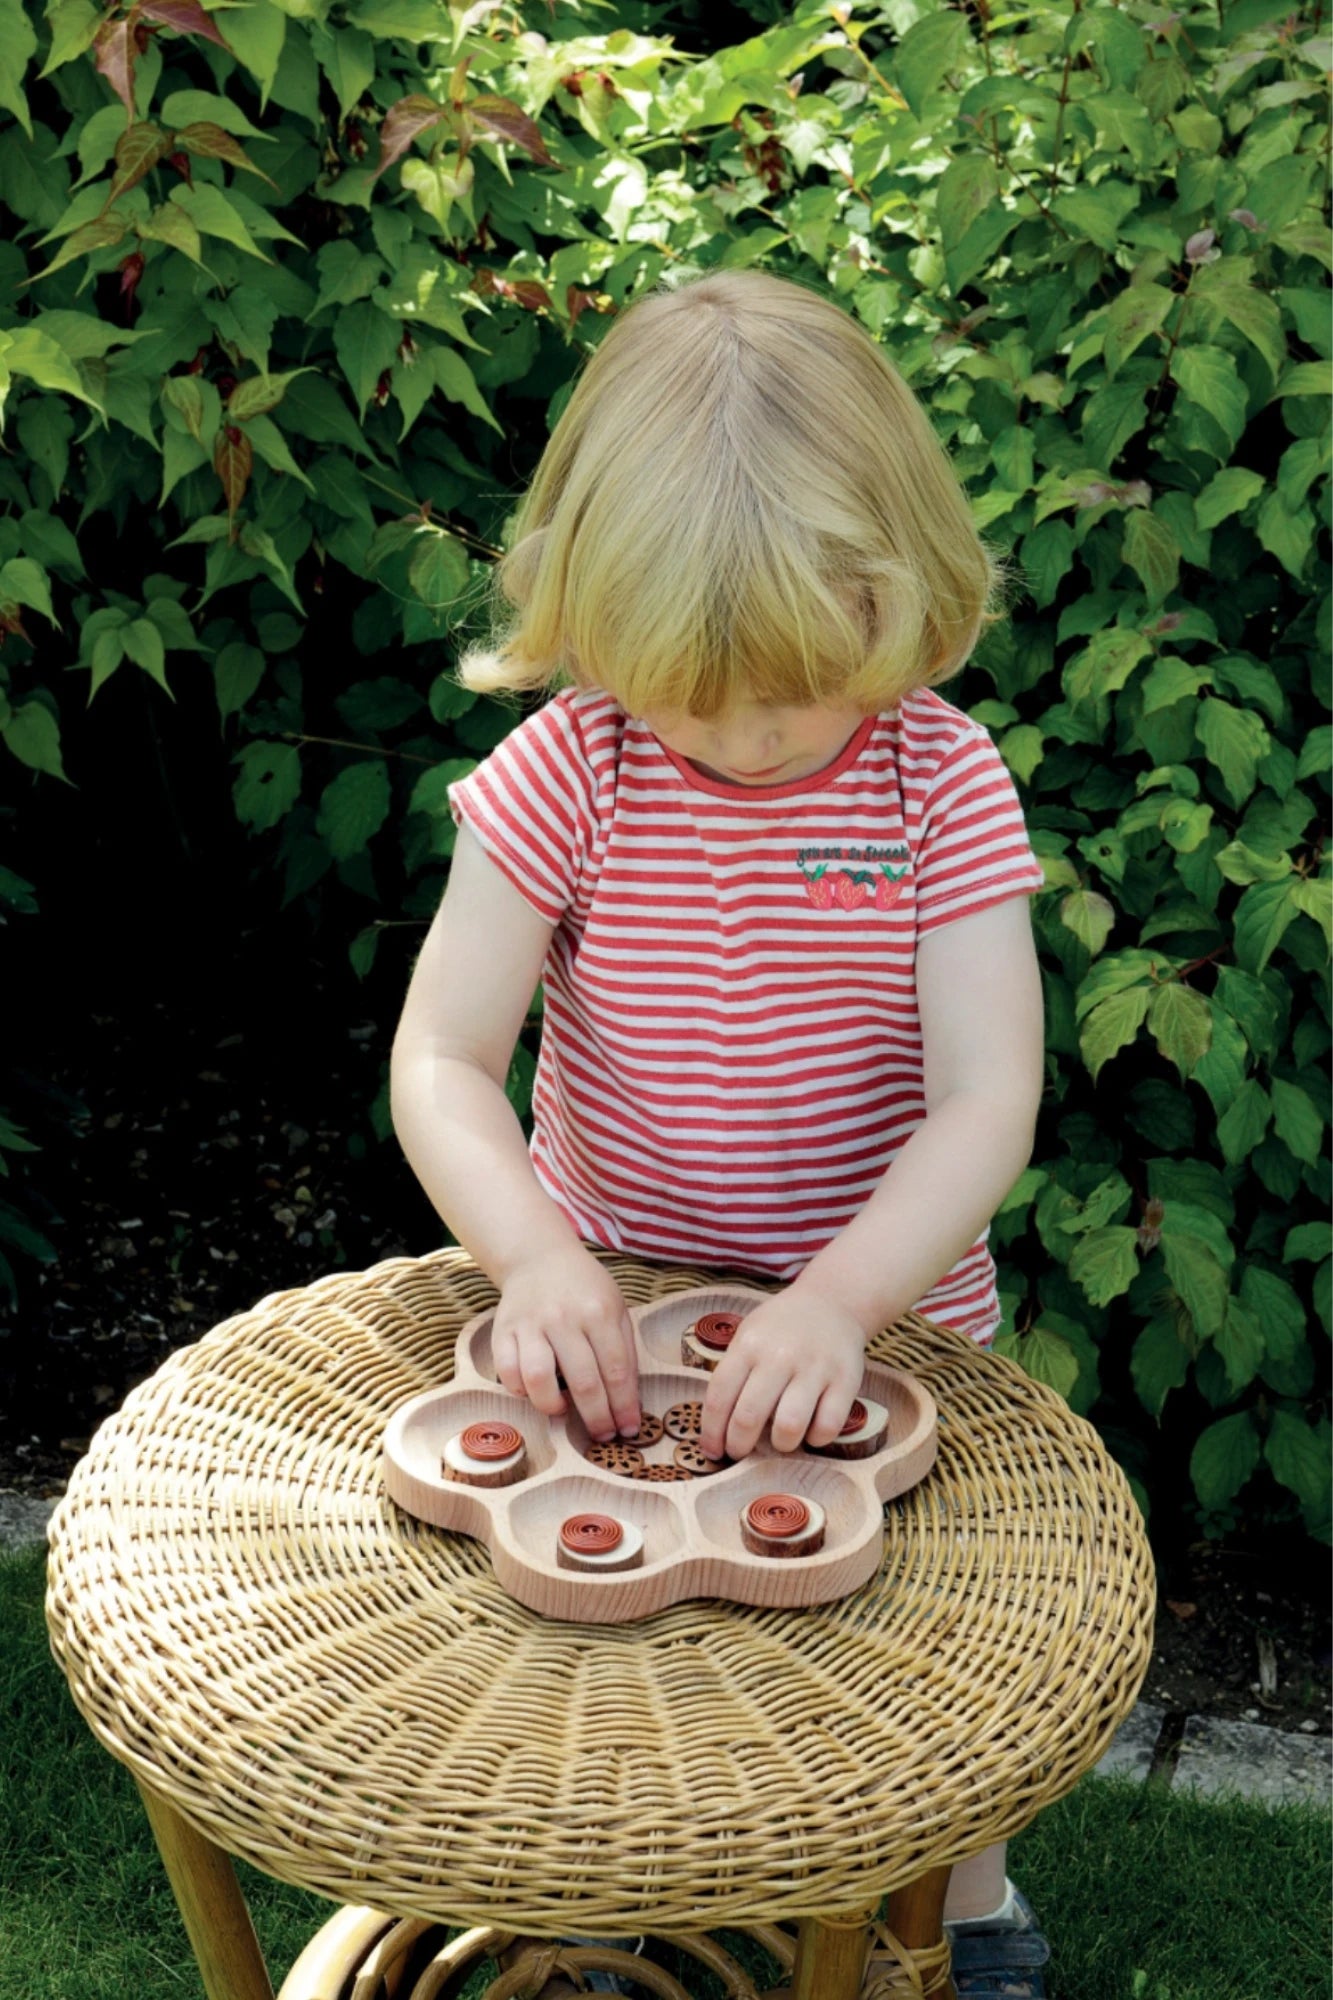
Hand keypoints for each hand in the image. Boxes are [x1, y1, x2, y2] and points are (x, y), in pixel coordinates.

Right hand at [491, 1244, 640, 1442]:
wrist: (539, 1258)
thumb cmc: (584, 1289)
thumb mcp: (616, 1307)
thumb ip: (624, 1349)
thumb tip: (628, 1401)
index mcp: (599, 1311)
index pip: (616, 1370)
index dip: (624, 1407)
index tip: (629, 1429)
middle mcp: (564, 1317)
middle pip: (583, 1381)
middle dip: (596, 1418)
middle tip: (603, 1434)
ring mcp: (530, 1324)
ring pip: (537, 1378)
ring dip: (552, 1405)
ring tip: (563, 1410)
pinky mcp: (503, 1330)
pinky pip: (507, 1372)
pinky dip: (520, 1390)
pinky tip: (534, 1391)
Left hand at [698, 1282, 867, 1461]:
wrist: (833, 1303)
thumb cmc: (781, 1328)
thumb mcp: (749, 1336)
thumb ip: (733, 1375)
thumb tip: (717, 1429)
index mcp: (749, 1345)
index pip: (719, 1397)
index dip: (712, 1432)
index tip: (712, 1450)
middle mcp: (780, 1355)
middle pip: (749, 1417)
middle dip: (739, 1446)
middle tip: (740, 1452)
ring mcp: (814, 1368)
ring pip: (789, 1426)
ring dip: (780, 1444)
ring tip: (780, 1441)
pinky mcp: (846, 1380)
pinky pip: (827, 1426)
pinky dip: (816, 1439)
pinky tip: (811, 1432)